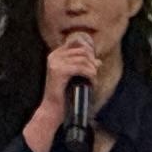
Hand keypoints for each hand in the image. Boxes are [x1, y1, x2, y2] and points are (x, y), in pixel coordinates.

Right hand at [25, 32, 109, 151]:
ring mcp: (55, 63)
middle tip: (94, 75)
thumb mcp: (75, 76)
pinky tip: (91, 83)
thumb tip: (98, 61)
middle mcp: (54, 56)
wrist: (53, 109)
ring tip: (93, 81)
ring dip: (92, 71)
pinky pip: (81, 68)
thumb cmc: (64, 93)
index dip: (89, 50)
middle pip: (82, 50)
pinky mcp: (59, 71)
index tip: (94, 63)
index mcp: (56, 55)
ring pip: (84, 59)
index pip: (76, 42)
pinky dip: (90, 76)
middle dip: (92, 62)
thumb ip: (84, 66)